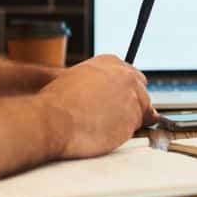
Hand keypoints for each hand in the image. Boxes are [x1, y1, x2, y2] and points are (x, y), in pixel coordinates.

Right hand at [38, 55, 156, 158]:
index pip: (131, 76)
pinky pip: (137, 129)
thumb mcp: (75, 78)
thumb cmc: (57, 102)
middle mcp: (126, 76)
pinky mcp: (135, 118)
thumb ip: (97, 82)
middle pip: (142, 92)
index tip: (119, 100)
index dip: (125, 92)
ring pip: (142, 112)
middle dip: (132, 105)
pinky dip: (125, 134)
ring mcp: (133, 96)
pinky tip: (107, 134)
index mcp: (111, 62)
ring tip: (103, 127)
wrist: (55, 118)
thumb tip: (102, 93)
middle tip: (113, 116)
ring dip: (127, 121)